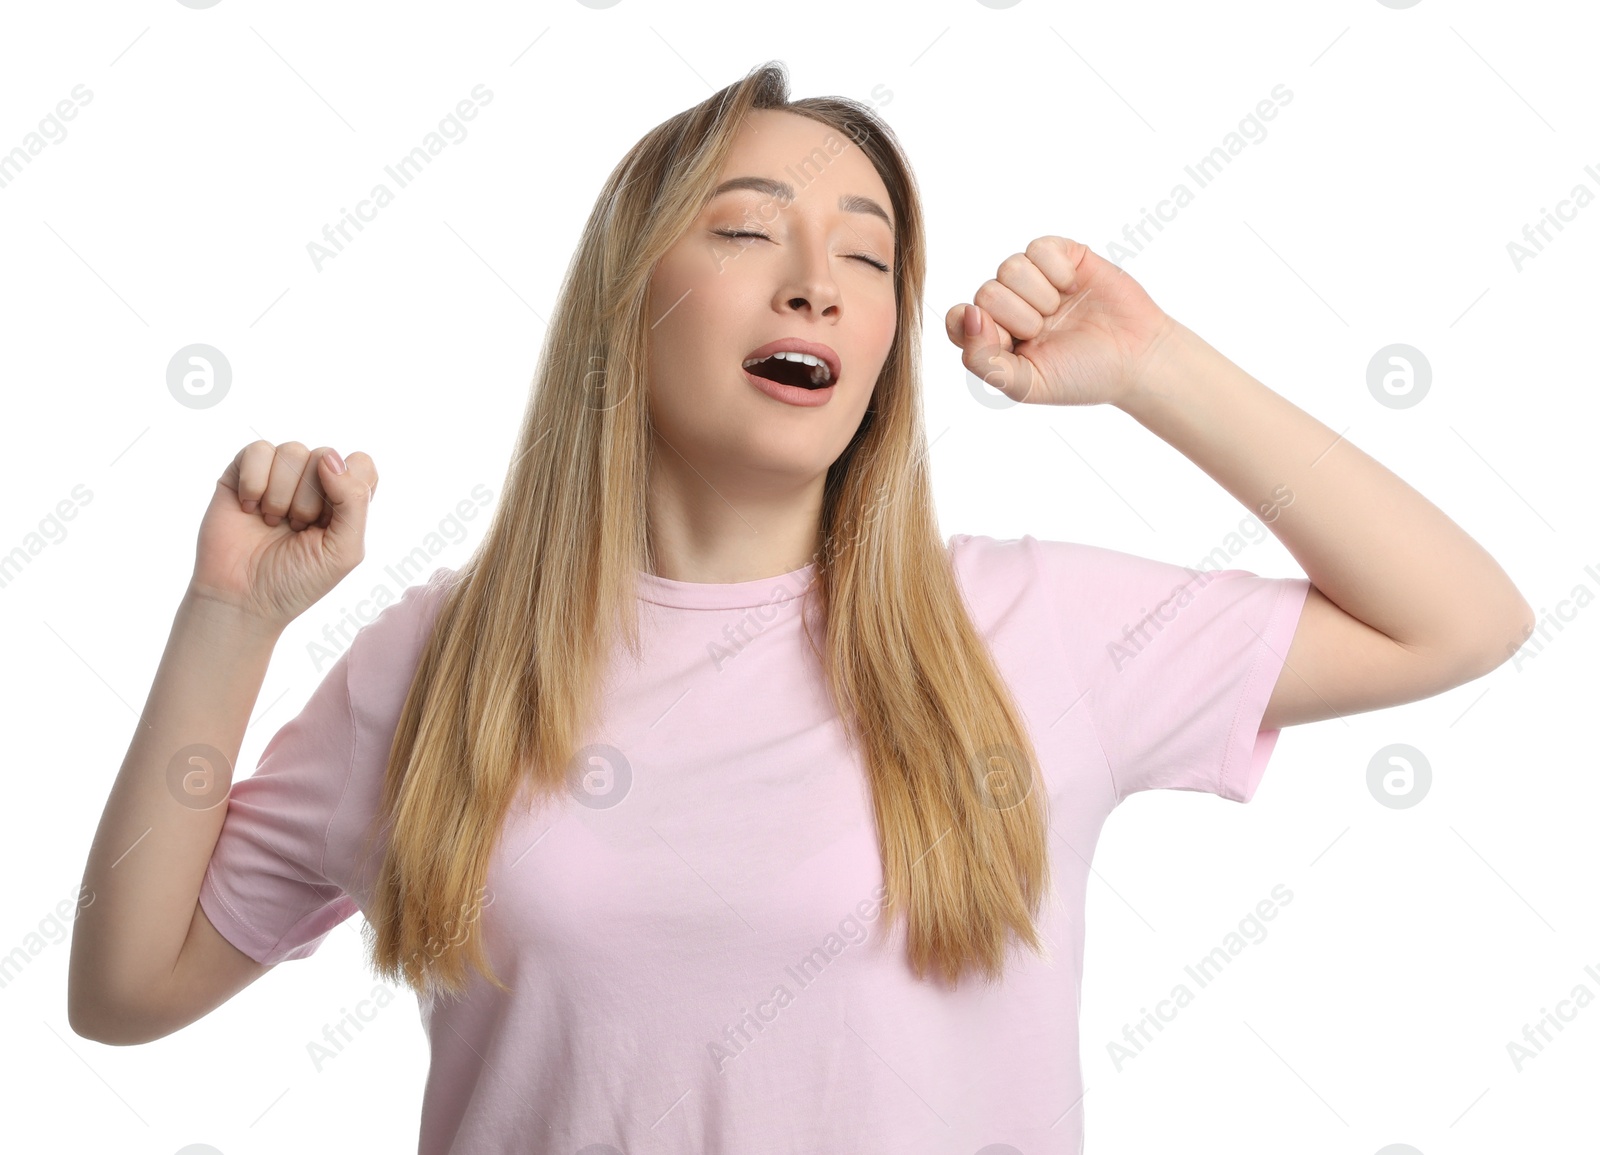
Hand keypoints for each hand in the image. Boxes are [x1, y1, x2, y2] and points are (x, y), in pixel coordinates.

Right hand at [189, 440, 377, 629]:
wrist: (243, 599)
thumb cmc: (297, 580)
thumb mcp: (344, 550)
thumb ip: (354, 501)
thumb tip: (331, 458)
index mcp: (344, 500)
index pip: (360, 463)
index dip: (348, 483)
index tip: (329, 516)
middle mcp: (313, 483)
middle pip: (326, 455)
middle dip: (310, 499)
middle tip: (296, 529)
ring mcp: (278, 476)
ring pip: (292, 451)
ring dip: (281, 494)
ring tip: (272, 522)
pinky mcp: (242, 473)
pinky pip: (257, 449)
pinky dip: (254, 482)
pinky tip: (249, 508)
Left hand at [944, 236, 1179, 406]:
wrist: (1137, 358)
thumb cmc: (1081, 376)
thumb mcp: (1026, 385)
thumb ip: (983, 360)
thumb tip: (966, 314)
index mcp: (992, 338)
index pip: (957, 319)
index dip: (978, 328)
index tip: (1009, 341)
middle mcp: (1009, 305)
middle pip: (986, 292)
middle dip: (1020, 317)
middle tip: (1047, 332)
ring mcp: (1034, 279)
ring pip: (1010, 268)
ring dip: (1040, 295)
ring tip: (1060, 311)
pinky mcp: (1061, 256)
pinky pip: (1039, 248)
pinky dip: (1057, 270)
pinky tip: (1073, 287)